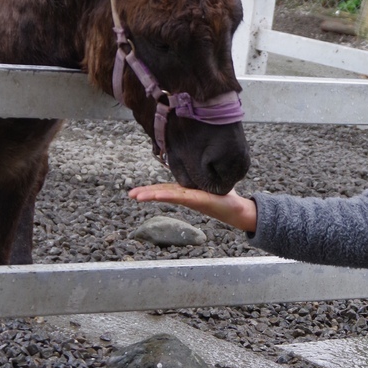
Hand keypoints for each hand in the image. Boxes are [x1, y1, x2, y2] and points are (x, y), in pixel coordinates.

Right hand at [128, 184, 256, 231]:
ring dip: (152, 195)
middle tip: (130, 195)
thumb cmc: (224, 195)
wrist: (237, 209)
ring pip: (168, 196)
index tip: (136, 191)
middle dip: (146, 193)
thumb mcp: (210, 180)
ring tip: (136, 196)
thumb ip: (202, 173)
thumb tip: (200, 158)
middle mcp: (185, 197)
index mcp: (185, 192)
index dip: (151, 189)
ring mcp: (190, 200)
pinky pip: (180, 197)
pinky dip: (167, 196)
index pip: (165, 189)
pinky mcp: (198, 200)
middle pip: (162, 193)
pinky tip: (156, 196)